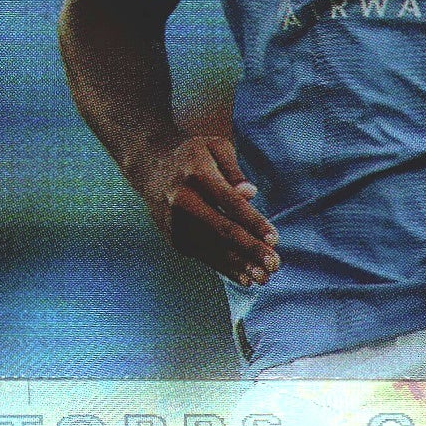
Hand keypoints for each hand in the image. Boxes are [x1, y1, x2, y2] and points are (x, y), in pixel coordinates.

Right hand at [138, 135, 278, 287]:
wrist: (152, 169)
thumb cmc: (194, 157)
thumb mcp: (215, 148)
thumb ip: (234, 169)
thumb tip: (250, 193)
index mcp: (197, 174)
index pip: (230, 201)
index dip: (253, 222)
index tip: (274, 239)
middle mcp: (183, 201)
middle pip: (222, 229)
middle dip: (250, 249)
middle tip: (274, 264)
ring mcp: (176, 223)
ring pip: (213, 248)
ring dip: (240, 265)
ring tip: (264, 278)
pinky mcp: (175, 239)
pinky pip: (204, 256)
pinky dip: (225, 268)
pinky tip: (245, 278)